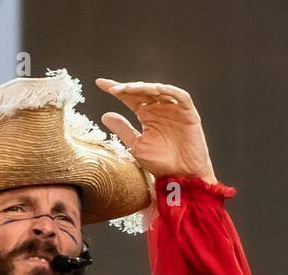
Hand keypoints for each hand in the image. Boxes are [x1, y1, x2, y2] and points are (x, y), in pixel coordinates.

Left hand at [95, 77, 217, 184]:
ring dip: (144, 87)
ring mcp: (174, 109)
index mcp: (146, 115)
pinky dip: (167, 91)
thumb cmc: (161, 164)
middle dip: (128, 88)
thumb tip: (104, 116)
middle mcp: (159, 109)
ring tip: (129, 90)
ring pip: (158, 90)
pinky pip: (179, 96)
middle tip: (114, 89)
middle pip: (142, 91)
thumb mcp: (136, 146)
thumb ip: (123, 130)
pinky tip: (154, 90)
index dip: (115, 89)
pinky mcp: (188, 112)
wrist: (181, 177)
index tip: (99, 83)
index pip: (129, 98)